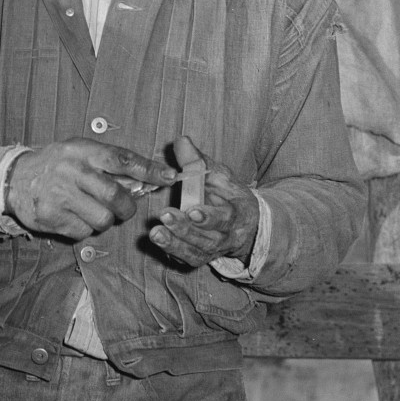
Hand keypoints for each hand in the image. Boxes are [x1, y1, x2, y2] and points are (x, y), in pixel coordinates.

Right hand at [6, 138, 176, 239]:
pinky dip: (85, 228)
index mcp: (81, 150)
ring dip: (104, 219)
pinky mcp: (51, 218)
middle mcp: (71, 171)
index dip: (148, 169)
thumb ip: (107, 163)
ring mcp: (60, 196)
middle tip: (124, 208)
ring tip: (91, 209)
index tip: (169, 177)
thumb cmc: (55, 164)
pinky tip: (73, 215)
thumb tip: (145, 179)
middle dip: (127, 207)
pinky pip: (84, 232)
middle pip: (116, 196)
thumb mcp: (79, 152)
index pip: (122, 159)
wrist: (13, 178)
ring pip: (103, 219)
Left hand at [149, 136, 258, 266]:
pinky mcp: (200, 257)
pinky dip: (174, 252)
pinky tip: (159, 242)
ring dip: (175, 243)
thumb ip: (198, 161)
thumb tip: (180, 141)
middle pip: (208, 239)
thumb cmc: (228, 194)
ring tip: (155, 233)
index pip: (226, 218)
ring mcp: (214, 250)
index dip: (210, 216)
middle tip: (165, 216)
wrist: (244, 224)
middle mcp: (227, 237)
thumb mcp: (218, 174)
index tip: (192, 210)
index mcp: (237, 214)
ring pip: (196, 252)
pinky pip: (188, 259)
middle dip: (186, 230)